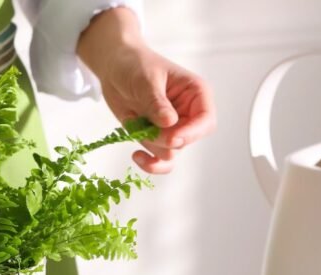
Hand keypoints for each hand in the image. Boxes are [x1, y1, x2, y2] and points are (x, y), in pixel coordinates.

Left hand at [78, 8, 215, 173]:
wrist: (114, 68)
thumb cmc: (134, 65)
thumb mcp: (145, 80)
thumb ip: (156, 103)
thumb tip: (170, 122)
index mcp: (195, 94)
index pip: (206, 121)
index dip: (191, 133)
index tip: (171, 136)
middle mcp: (188, 113)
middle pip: (187, 140)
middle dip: (164, 139)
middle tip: (144, 127)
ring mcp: (172, 128)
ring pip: (170, 152)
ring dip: (150, 143)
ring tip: (135, 124)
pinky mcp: (156, 137)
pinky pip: (160, 160)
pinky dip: (150, 163)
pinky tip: (137, 156)